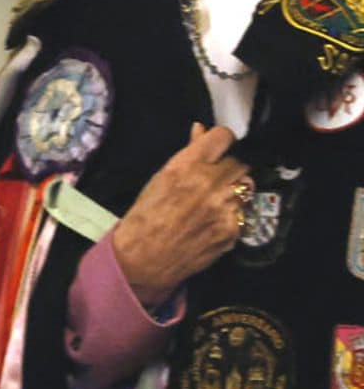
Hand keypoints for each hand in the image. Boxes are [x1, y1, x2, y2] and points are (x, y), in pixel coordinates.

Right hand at [111, 123, 249, 308]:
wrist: (143, 259)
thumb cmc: (145, 216)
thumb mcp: (160, 178)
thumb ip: (188, 154)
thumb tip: (201, 130)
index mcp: (186, 166)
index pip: (224, 137)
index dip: (221, 140)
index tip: (217, 147)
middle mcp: (209, 184)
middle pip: (240, 161)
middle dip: (228, 167)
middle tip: (213, 178)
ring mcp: (224, 208)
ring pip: (244, 186)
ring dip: (232, 189)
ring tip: (211, 201)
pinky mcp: (232, 230)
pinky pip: (241, 212)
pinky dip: (231, 213)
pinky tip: (211, 220)